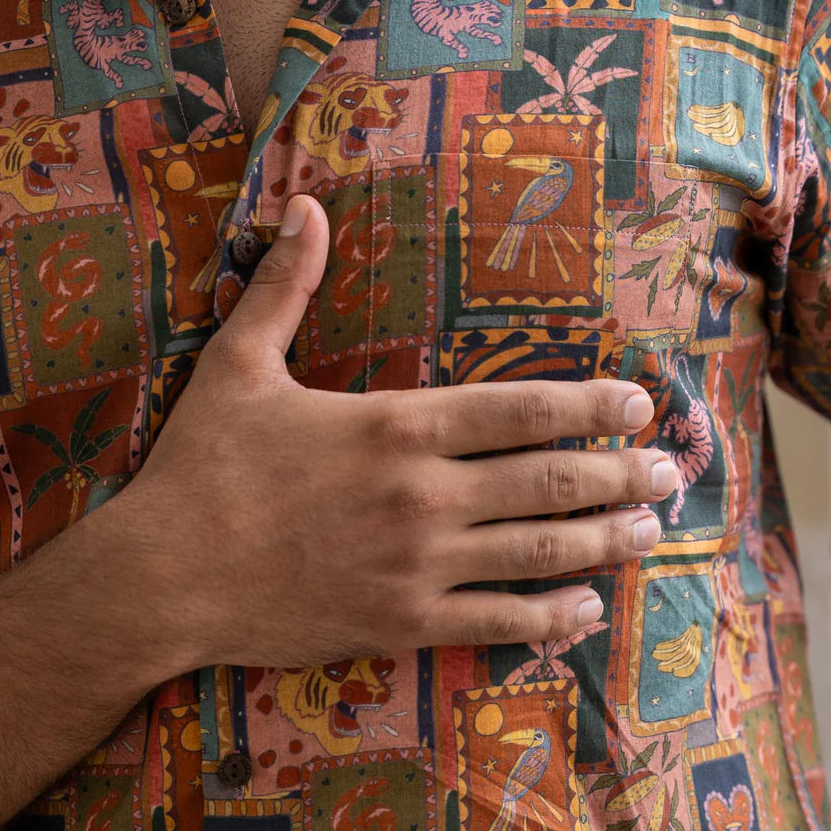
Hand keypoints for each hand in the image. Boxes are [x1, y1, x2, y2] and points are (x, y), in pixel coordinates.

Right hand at [118, 194, 673, 672]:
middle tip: (669, 470)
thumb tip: (302, 206)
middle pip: (549, 481)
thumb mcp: (238, 362)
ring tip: (650, 529)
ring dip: (605, 539)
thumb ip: (284, 286)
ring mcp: (418, 566)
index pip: (521, 409)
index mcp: (396, 425)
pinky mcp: (402, 624)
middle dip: (619, 473)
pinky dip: (553, 617)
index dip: (589, 405)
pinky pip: (498, 623)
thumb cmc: (203, 464)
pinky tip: (589, 608)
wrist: (162, 576)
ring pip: (538, 553)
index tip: (637, 405)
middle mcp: (424, 495)